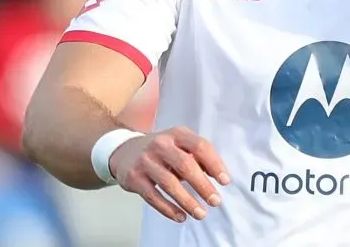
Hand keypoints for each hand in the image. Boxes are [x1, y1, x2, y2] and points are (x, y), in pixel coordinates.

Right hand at [109, 126, 229, 222]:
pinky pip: (153, 196)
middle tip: (215, 200)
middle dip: (203, 185)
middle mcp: (160, 145)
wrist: (124, 150)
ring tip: (201, 213)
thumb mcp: (178, 144)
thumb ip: (197, 156)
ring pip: (169, 183)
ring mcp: (146, 161)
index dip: (215, 164)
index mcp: (177, 134)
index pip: (200, 146)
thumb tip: (218, 175)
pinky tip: (180, 216)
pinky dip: (168, 209)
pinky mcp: (134, 178)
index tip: (225, 181)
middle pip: (185, 165)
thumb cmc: (160, 150)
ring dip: (187, 201)